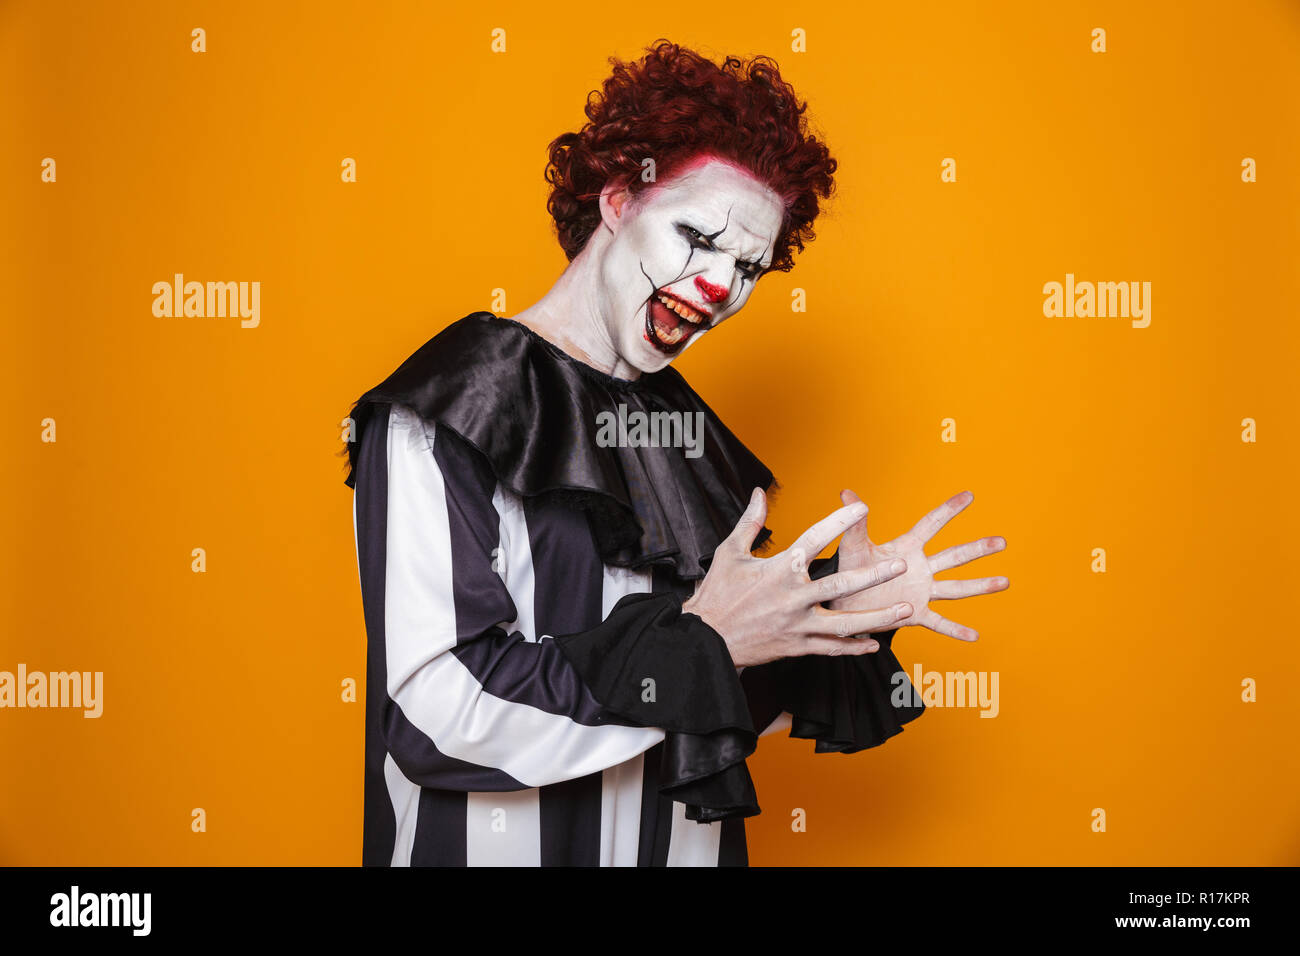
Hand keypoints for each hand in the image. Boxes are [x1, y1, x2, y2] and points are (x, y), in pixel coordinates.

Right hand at [682, 488, 914, 667]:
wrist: (706, 639)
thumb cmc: (718, 593)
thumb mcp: (730, 552)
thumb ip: (751, 522)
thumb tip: (760, 493)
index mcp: (779, 569)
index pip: (816, 539)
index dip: (840, 521)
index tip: (862, 507)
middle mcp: (793, 597)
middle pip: (841, 584)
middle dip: (874, 575)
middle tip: (901, 565)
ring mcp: (797, 625)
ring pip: (846, 623)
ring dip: (878, 617)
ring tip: (906, 610)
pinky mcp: (797, 647)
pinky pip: (831, 648)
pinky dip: (854, 647)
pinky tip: (874, 643)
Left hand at [830, 489, 1007, 641]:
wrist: (843, 603)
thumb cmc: (849, 571)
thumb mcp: (853, 547)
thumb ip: (854, 524)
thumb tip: (846, 494)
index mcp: (906, 548)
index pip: (931, 524)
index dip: (949, 510)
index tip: (969, 495)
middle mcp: (920, 568)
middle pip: (953, 556)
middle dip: (977, 549)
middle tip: (1001, 541)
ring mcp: (921, 592)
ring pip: (955, 588)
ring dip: (980, 585)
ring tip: (1005, 582)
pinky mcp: (915, 614)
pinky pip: (939, 622)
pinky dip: (956, 630)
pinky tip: (974, 636)